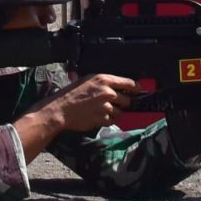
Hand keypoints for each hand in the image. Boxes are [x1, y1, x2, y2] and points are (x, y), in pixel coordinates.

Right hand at [16, 72, 141, 155]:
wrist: (61, 109)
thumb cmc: (70, 94)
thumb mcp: (86, 81)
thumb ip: (102, 83)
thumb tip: (117, 87)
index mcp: (103, 79)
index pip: (128, 83)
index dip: (136, 87)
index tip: (139, 90)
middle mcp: (108, 92)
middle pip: (126, 100)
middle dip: (121, 103)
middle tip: (112, 104)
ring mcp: (106, 106)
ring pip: (120, 112)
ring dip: (113, 113)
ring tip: (100, 111)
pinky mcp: (103, 119)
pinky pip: (112, 120)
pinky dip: (107, 120)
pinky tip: (96, 116)